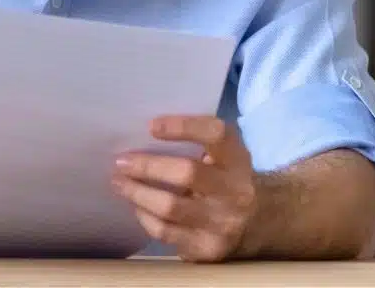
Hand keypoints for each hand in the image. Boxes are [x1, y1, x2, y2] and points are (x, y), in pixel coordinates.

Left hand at [112, 116, 258, 262]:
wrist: (255, 225)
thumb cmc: (224, 180)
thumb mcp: (223, 157)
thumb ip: (195, 144)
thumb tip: (141, 137)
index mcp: (237, 159)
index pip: (215, 134)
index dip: (184, 126)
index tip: (151, 126)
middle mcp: (235, 191)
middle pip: (188, 173)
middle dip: (148, 166)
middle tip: (121, 161)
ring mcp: (222, 222)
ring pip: (171, 207)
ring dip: (138, 192)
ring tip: (119, 182)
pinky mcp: (207, 248)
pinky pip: (166, 232)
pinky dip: (145, 217)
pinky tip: (136, 206)